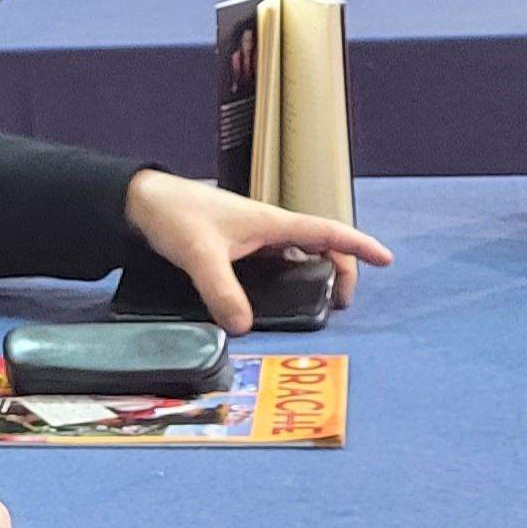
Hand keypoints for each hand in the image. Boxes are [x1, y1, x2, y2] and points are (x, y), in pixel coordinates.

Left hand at [120, 170, 395, 333]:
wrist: (140, 202)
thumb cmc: (174, 215)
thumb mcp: (200, 256)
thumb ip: (222, 291)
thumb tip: (244, 326)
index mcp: (271, 223)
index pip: (328, 231)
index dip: (359, 245)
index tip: (386, 259)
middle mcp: (267, 228)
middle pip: (320, 245)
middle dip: (340, 268)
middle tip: (340, 301)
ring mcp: (252, 236)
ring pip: (297, 253)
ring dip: (314, 272)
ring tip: (318, 300)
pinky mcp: (235, 245)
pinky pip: (274, 261)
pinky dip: (286, 275)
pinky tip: (277, 296)